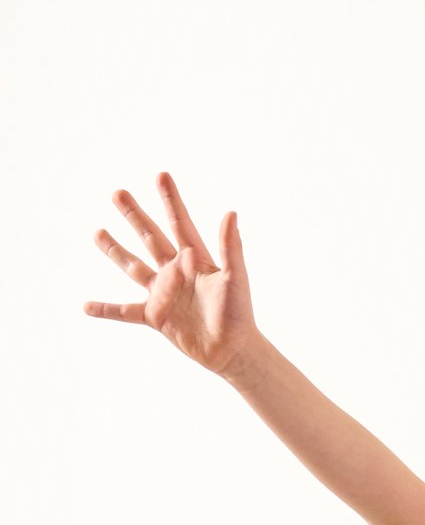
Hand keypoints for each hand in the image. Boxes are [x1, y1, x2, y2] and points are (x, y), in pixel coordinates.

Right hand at [86, 172, 261, 374]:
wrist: (233, 350)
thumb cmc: (239, 313)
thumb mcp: (235, 277)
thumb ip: (230, 246)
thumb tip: (230, 212)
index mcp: (196, 259)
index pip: (179, 223)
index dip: (170, 200)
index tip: (161, 174)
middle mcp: (176, 272)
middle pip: (150, 237)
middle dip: (134, 215)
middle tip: (117, 193)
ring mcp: (163, 293)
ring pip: (133, 267)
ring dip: (115, 250)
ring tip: (97, 232)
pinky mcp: (155, 317)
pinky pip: (125, 312)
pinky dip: (105, 309)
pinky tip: (85, 305)